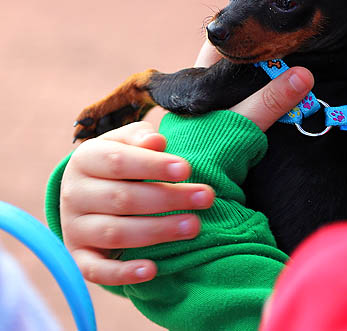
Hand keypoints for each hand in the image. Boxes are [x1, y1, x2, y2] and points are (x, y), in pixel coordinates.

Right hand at [60, 122, 215, 285]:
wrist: (88, 189)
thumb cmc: (119, 160)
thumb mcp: (126, 141)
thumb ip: (141, 138)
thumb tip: (157, 142)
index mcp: (85, 159)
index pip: (118, 161)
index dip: (153, 165)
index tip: (187, 169)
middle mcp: (74, 194)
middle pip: (123, 198)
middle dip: (169, 199)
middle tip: (207, 197)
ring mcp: (74, 228)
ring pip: (116, 233)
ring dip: (158, 231)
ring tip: (195, 226)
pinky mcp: (79, 256)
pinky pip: (96, 270)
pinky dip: (123, 273)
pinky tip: (152, 270)